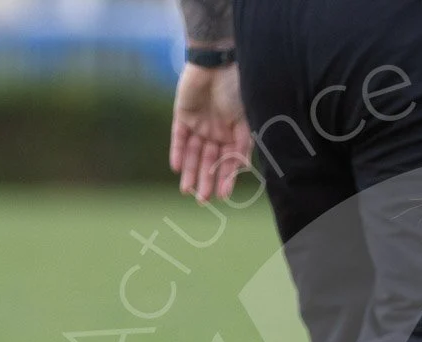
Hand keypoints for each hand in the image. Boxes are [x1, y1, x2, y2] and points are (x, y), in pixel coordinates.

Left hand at [169, 63, 251, 203]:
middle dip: (206, 180)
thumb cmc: (237, 88)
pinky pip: (178, 138)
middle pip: (209, 161)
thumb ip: (241, 144)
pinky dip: (177, 152)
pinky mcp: (182, 115)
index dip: (226, 178)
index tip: (223, 195)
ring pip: (193, 153)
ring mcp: (199, 124)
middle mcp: (217, 132)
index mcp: (235, 134)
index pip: (229, 162)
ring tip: (186, 190)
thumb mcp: (245, 119)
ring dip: (190, 171)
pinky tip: (176, 168)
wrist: (216, 62)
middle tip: (202, 199)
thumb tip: (240, 169)